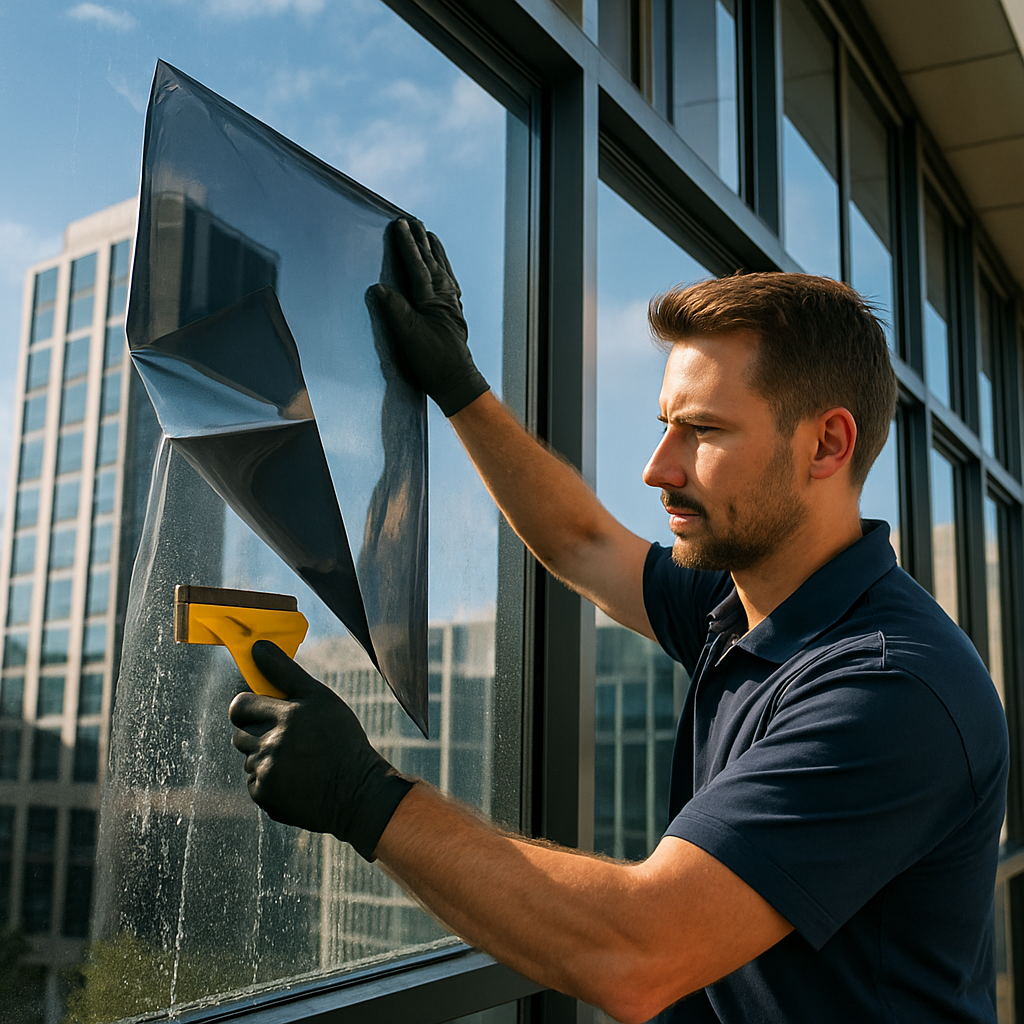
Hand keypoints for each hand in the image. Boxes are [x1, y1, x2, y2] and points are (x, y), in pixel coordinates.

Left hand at [229, 640, 414, 860]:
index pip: (239, 706)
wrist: (358, 792)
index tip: (263, 711)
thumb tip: (257, 646)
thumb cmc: (341, 738)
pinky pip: (256, 784)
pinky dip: (270, 782)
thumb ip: (285, 671)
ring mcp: (266, 774)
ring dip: (266, 758)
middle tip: (288, 738)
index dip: (249, 707)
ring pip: (250, 760)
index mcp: (284, 716)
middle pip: (240, 734)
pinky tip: (296, 779)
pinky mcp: (266, 798)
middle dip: (258, 733)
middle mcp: (271, 745)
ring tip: (299, 761)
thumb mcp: (320, 697)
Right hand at [369, 218, 488, 416]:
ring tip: (430, 235)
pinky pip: (448, 283)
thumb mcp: (409, 336)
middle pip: (432, 262)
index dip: (407, 244)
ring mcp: (451, 305)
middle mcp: (444, 298)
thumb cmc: (432, 361)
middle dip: (422, 241)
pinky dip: (444, 270)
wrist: (456, 381)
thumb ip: (395, 309)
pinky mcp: (453, 315)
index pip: (417, 265)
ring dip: (435, 252)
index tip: (400, 224)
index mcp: (432, 299)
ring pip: (442, 270)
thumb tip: (379, 288)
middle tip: (414, 222)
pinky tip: (443, 270)